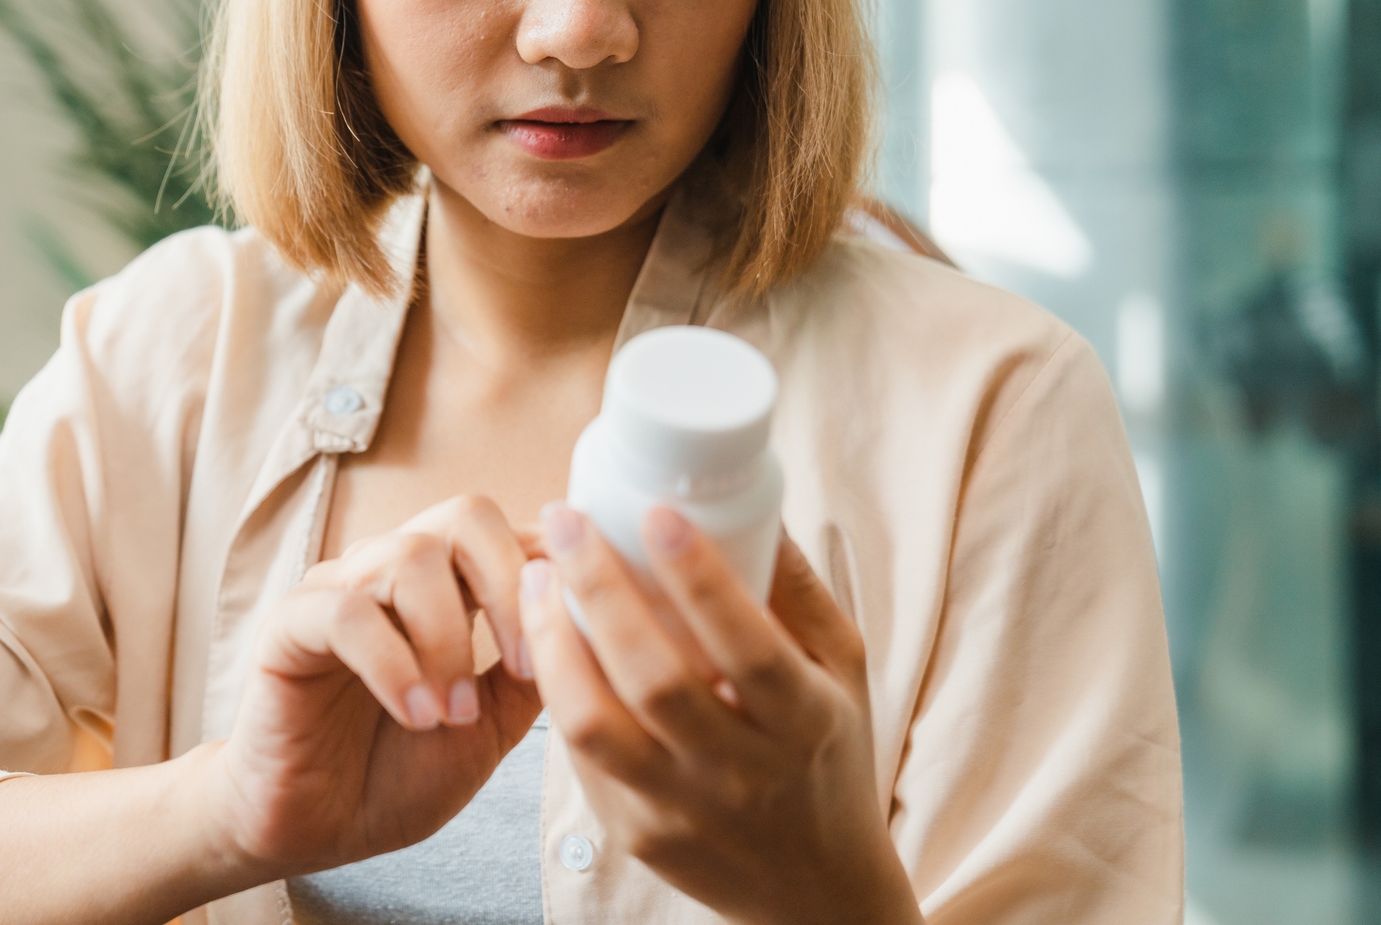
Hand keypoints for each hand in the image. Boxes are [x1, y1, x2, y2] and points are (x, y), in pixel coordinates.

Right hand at [205, 495, 545, 876]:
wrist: (311, 830)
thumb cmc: (394, 774)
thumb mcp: (489, 727)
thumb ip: (531, 671)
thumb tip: (590, 620)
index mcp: (445, 587)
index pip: (509, 533)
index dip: (552, 570)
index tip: (582, 634)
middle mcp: (390, 572)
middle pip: (464, 515)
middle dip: (509, 584)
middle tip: (524, 666)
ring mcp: (337, 590)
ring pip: (409, 557)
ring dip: (449, 639)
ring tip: (456, 714)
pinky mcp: (288, 625)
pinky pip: (346, 611)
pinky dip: (394, 664)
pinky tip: (415, 715)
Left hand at [519, 504, 922, 924]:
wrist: (818, 891)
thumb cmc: (827, 753)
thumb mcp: (841, 669)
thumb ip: (798, 588)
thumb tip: (753, 494)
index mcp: (804, 723)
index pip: (749, 648)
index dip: (699, 579)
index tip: (656, 512)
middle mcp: (743, 774)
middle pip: (655, 679)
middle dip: (601, 588)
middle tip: (566, 518)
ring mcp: (681, 810)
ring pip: (594, 724)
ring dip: (555, 640)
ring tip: (539, 576)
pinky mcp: (635, 833)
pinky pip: (581, 755)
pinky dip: (557, 688)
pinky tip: (547, 634)